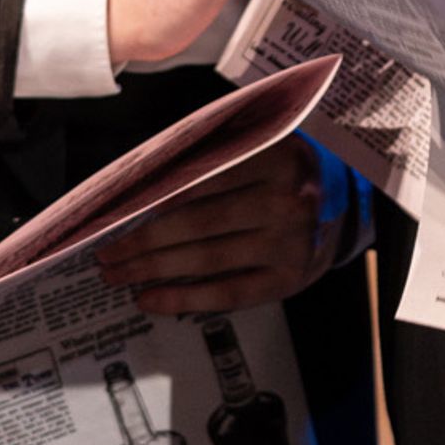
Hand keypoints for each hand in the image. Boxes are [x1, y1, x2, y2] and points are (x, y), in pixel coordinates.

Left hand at [94, 138, 362, 315]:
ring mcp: (289, 244)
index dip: (149, 199)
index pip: (198, 180)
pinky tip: (150, 299)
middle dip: (141, 240)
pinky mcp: (288, 279)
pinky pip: (227, 293)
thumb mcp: (256, 145)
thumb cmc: (280, 171)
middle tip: (104, 254)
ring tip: (117, 275)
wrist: (341, 204)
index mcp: (275, 157)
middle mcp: (286, 201)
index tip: (109, 215)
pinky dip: (184, 298)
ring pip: (207, 260)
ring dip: (153, 270)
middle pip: (197, 223)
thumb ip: (207, 155)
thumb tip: (137, 182)